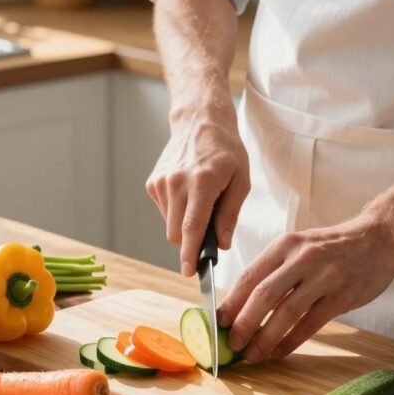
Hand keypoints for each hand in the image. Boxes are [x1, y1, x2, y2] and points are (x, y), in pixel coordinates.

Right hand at [146, 103, 249, 275]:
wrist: (200, 122)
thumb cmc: (226, 151)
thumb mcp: (241, 181)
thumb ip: (230, 215)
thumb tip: (221, 245)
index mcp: (201, 182)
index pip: (192, 228)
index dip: (190, 254)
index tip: (188, 272)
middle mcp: (176, 183)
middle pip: (177, 233)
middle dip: (191, 241)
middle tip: (209, 229)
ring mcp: (161, 183)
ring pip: (170, 225)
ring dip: (185, 223)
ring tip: (201, 200)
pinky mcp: (153, 183)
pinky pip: (165, 212)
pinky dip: (177, 211)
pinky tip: (188, 193)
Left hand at [217, 216, 393, 361]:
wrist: (377, 239)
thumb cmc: (330, 247)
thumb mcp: (298, 247)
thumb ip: (274, 271)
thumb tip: (240, 305)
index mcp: (285, 245)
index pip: (250, 275)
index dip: (231, 302)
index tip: (216, 322)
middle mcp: (302, 259)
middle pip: (264, 295)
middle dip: (243, 323)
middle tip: (231, 343)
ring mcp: (324, 277)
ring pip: (286, 313)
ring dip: (265, 338)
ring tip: (252, 354)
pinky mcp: (342, 296)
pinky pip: (311, 324)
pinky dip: (291, 341)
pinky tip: (279, 352)